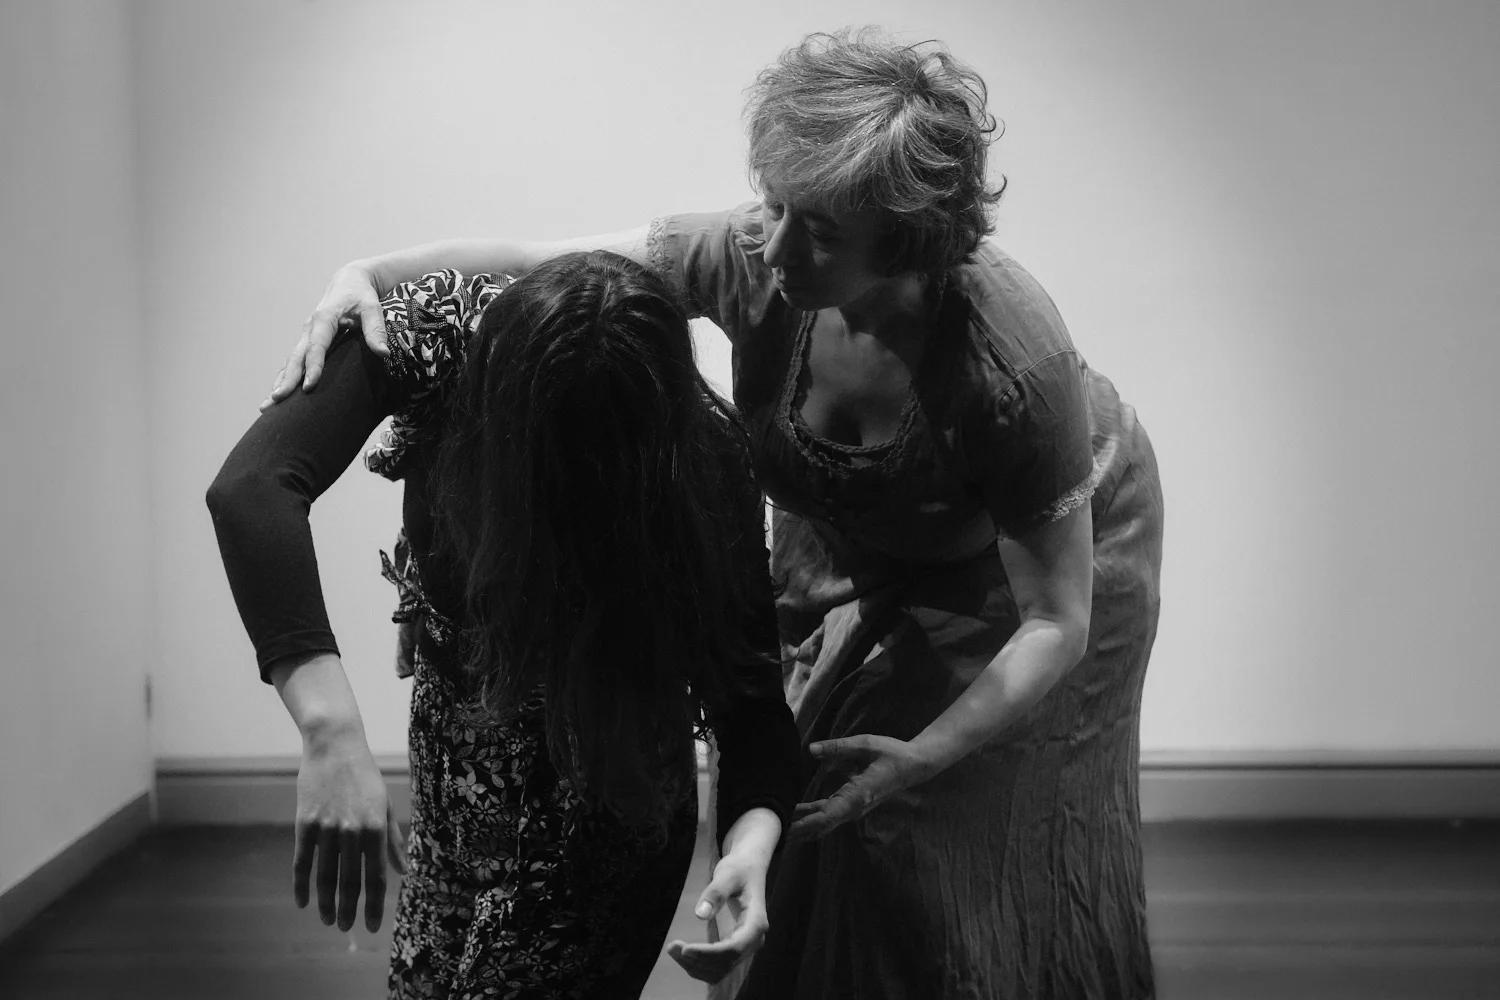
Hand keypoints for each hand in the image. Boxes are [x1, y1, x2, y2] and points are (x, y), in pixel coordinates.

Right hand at [262, 261, 387, 408]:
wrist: (349, 282)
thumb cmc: (361, 296)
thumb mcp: (372, 308)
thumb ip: (376, 330)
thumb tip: (383, 353)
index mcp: (323, 319)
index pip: (316, 346)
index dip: (313, 367)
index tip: (308, 386)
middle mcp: (309, 328)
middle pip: (296, 357)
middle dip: (287, 379)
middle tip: (277, 399)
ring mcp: (305, 335)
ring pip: (291, 361)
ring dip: (280, 382)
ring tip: (267, 405)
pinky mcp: (307, 341)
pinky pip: (294, 361)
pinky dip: (284, 377)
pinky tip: (277, 394)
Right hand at [290, 736, 406, 932]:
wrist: (335, 746)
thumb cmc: (365, 777)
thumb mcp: (385, 805)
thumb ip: (393, 840)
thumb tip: (403, 871)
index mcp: (376, 828)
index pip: (377, 876)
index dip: (375, 904)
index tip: (374, 926)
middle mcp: (353, 831)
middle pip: (349, 881)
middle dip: (348, 910)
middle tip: (346, 929)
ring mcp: (327, 828)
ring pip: (325, 876)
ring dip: (326, 902)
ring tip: (328, 920)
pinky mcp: (305, 823)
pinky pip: (302, 861)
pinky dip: (302, 884)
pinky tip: (304, 902)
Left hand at [666, 847, 770, 982]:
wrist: (748, 870)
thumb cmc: (739, 869)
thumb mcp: (727, 874)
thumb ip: (715, 893)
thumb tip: (700, 915)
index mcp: (756, 923)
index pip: (734, 949)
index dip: (709, 954)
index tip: (685, 950)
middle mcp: (753, 940)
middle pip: (726, 963)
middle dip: (697, 960)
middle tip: (671, 946)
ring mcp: (744, 947)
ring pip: (720, 971)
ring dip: (695, 967)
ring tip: (672, 949)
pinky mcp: (733, 949)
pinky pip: (716, 967)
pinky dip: (698, 965)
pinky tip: (681, 953)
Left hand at [789, 734, 938, 841]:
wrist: (913, 766)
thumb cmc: (891, 754)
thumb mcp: (866, 744)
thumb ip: (838, 747)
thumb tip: (812, 750)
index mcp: (856, 796)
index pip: (825, 817)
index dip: (803, 824)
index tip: (784, 830)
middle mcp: (852, 809)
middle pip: (819, 827)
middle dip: (795, 832)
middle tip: (769, 836)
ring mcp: (851, 809)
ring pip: (821, 824)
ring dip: (800, 826)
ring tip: (775, 828)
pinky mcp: (850, 805)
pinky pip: (826, 815)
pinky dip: (808, 818)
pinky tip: (793, 815)